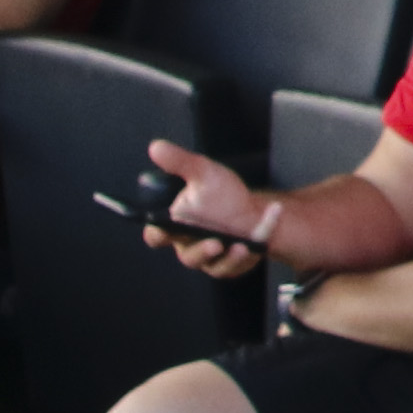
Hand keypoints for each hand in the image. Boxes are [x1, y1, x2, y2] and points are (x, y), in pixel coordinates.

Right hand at [143, 137, 271, 277]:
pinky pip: (237, 265)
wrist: (252, 208)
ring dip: (227, 258)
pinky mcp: (231, 266)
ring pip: (213, 265)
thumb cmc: (221, 193)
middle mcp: (190, 245)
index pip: (157, 235)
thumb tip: (156, 147)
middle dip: (201, 250)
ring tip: (240, 246)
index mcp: (176, 225)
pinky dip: (248, 254)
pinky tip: (256, 241)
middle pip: (188, 256)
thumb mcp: (203, 172)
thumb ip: (179, 162)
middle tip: (214, 242)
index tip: (166, 229)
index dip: (158, 234)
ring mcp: (211, 259)